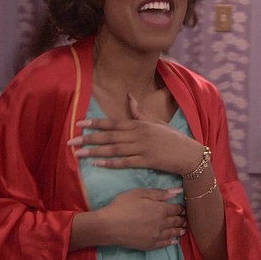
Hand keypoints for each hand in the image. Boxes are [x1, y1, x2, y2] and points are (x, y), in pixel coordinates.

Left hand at [69, 93, 203, 174]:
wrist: (190, 154)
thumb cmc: (172, 138)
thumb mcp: (156, 122)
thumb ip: (139, 112)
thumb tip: (129, 96)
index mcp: (139, 124)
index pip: (113, 123)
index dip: (95, 123)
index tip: (79, 124)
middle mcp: (138, 134)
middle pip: (109, 136)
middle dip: (88, 138)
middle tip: (71, 141)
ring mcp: (142, 148)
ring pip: (113, 149)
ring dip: (94, 151)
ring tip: (78, 154)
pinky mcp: (146, 161)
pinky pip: (124, 162)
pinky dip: (110, 163)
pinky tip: (97, 163)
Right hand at [100, 187, 186, 250]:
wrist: (109, 226)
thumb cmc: (122, 206)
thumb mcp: (139, 193)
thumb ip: (159, 193)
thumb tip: (178, 191)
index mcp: (161, 209)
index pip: (176, 209)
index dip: (181, 208)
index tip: (183, 208)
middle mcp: (162, 224)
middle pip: (176, 221)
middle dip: (182, 219)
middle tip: (185, 219)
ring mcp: (157, 236)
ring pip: (173, 233)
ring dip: (179, 230)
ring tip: (183, 230)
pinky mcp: (150, 245)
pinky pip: (165, 244)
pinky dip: (171, 241)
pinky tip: (174, 241)